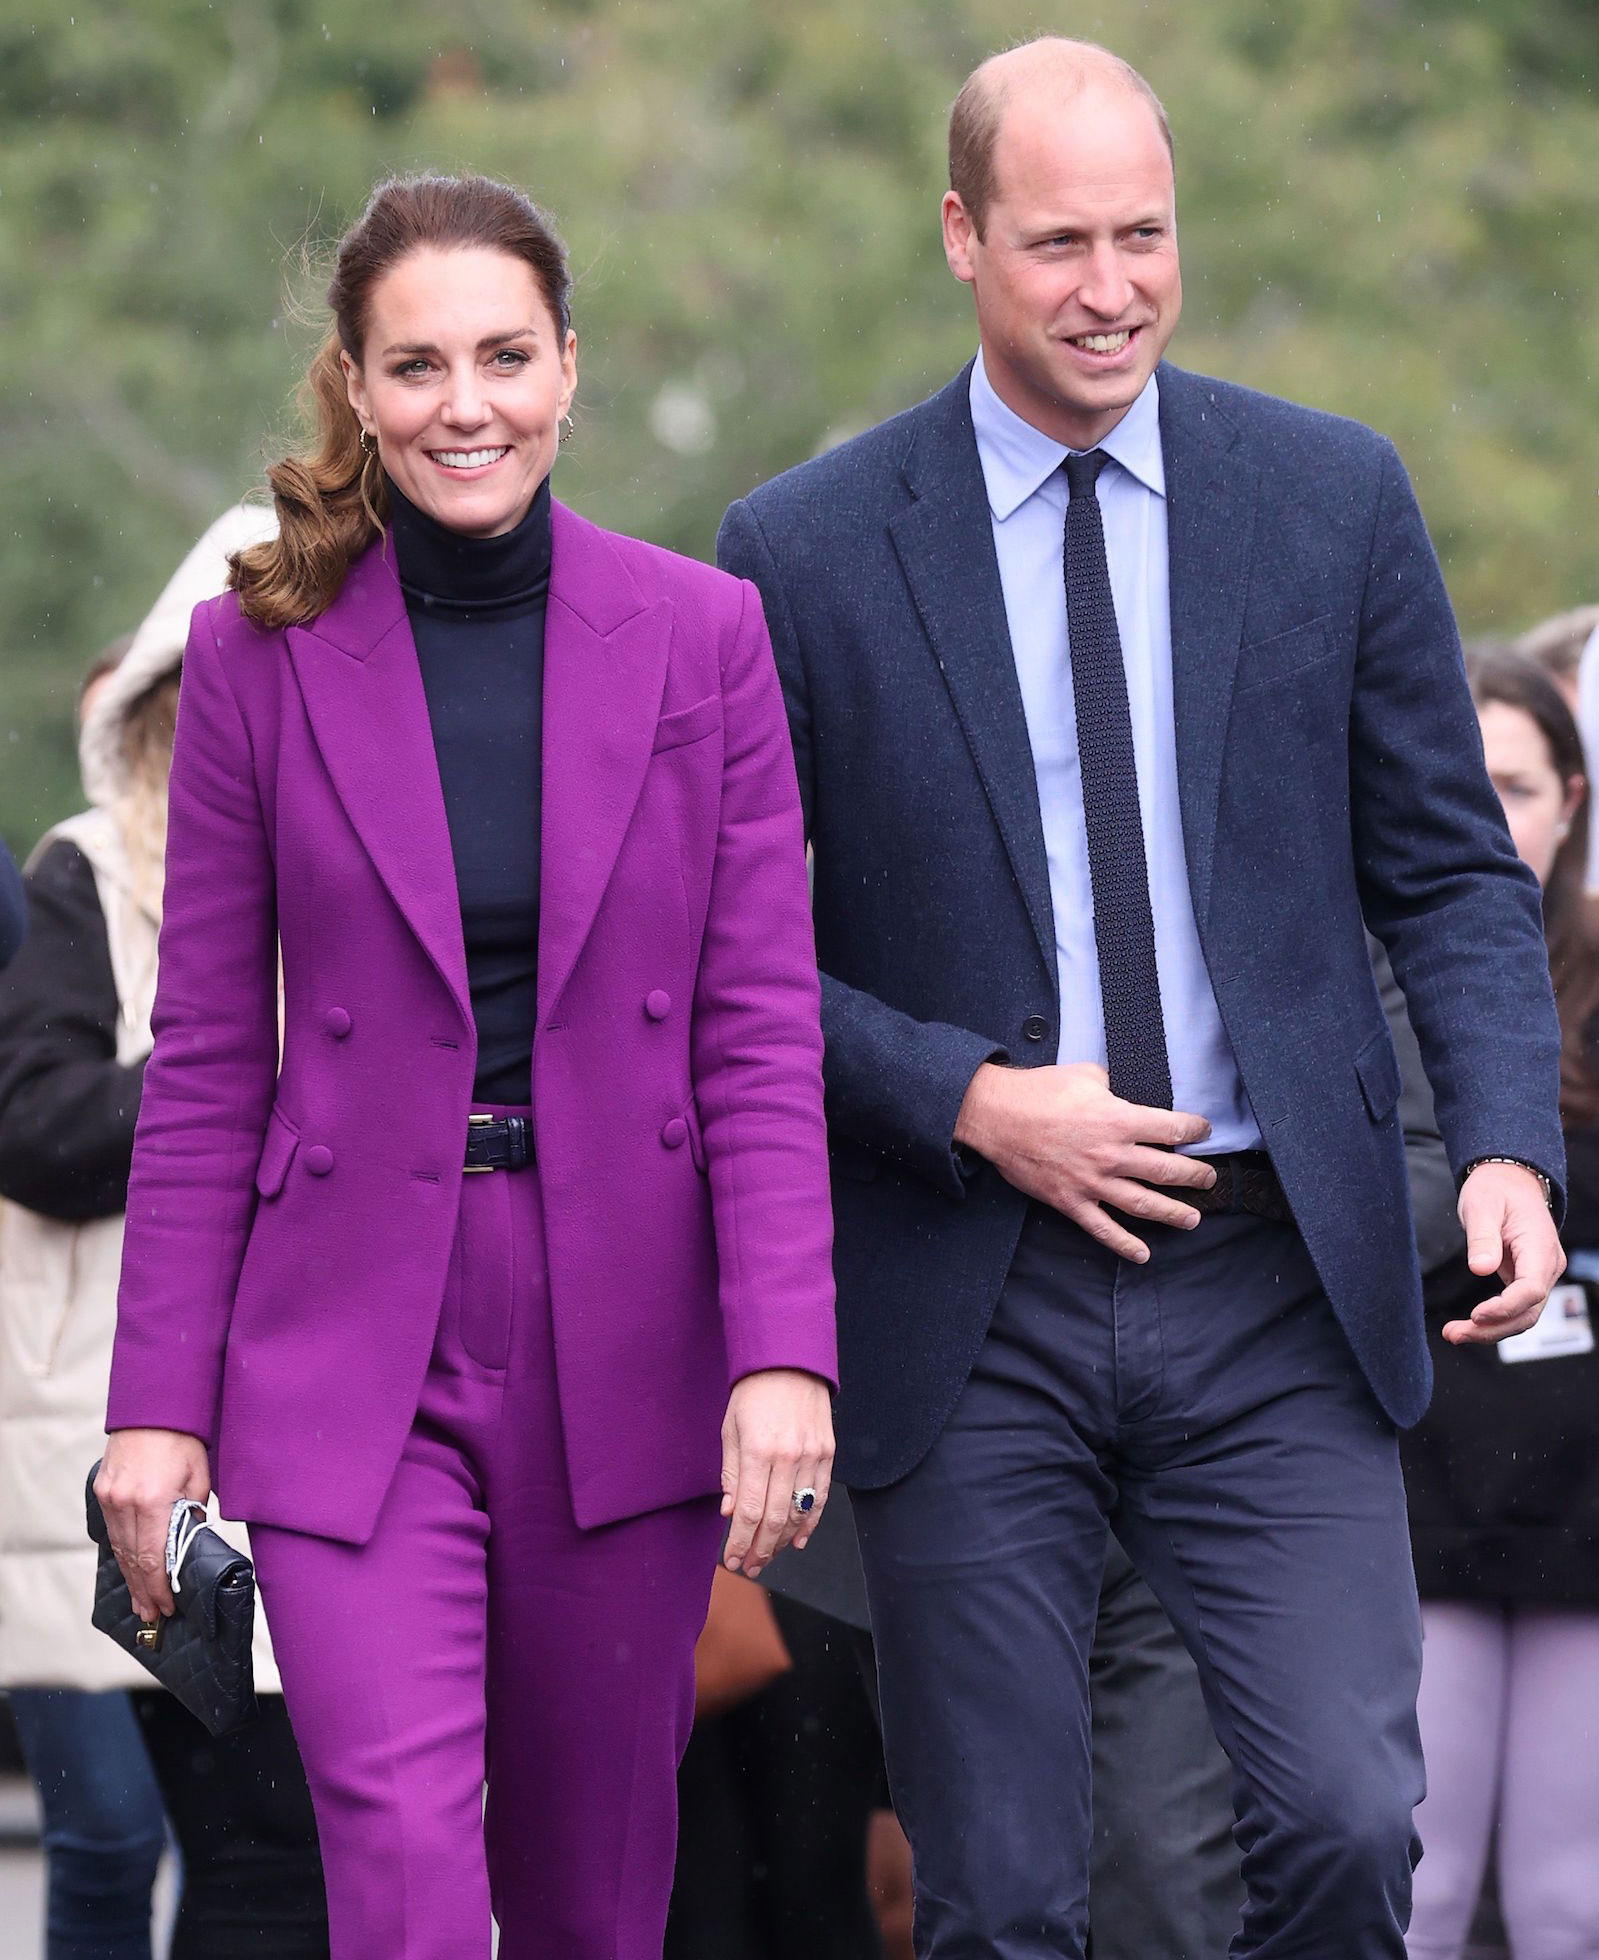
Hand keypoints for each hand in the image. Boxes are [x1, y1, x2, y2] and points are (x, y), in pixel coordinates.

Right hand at [95, 1428, 210, 1624]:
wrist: (152, 1408)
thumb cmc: (182, 1439)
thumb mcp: (199, 1477)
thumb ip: (192, 1513)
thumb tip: (188, 1541)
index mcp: (153, 1500)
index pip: (152, 1557)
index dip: (159, 1587)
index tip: (168, 1605)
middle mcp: (125, 1502)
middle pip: (132, 1559)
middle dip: (144, 1590)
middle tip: (152, 1615)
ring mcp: (109, 1497)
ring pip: (118, 1548)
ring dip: (130, 1577)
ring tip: (141, 1602)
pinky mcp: (102, 1491)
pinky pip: (111, 1530)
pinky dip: (120, 1553)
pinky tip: (128, 1569)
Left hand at [720, 1369, 833, 1578]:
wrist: (790, 1361)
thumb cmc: (753, 1393)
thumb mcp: (731, 1430)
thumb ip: (732, 1473)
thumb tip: (731, 1513)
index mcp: (758, 1450)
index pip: (749, 1511)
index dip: (740, 1541)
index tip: (732, 1560)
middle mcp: (788, 1457)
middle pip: (774, 1519)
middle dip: (760, 1549)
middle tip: (749, 1567)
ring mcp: (812, 1456)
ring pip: (799, 1513)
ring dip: (782, 1542)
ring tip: (768, 1557)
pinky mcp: (828, 1453)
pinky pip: (820, 1497)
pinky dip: (809, 1523)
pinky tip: (798, 1540)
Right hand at [954, 1060, 1215, 1261]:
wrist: (997, 1116)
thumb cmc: (1038, 1091)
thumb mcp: (1084, 1075)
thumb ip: (1112, 1084)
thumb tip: (1122, 1090)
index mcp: (1119, 1120)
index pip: (1172, 1129)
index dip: (1194, 1130)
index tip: (1202, 1131)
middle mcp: (1112, 1155)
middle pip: (1167, 1170)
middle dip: (1195, 1177)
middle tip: (1207, 1179)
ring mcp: (1093, 1182)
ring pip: (1144, 1204)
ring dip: (1173, 1213)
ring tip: (1192, 1218)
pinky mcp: (1072, 1201)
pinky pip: (1103, 1228)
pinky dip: (1124, 1244)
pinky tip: (1143, 1254)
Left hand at [1444, 1162, 1564, 1344]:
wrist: (1509, 1181)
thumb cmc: (1495, 1189)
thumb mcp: (1481, 1205)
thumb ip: (1482, 1237)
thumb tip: (1480, 1269)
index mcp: (1540, 1246)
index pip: (1531, 1289)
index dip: (1505, 1307)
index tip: (1475, 1315)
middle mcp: (1546, 1266)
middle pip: (1528, 1311)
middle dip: (1493, 1328)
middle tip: (1454, 1334)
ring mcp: (1539, 1274)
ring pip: (1522, 1315)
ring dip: (1491, 1330)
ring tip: (1453, 1334)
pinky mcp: (1526, 1279)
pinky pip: (1515, 1308)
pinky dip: (1493, 1320)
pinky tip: (1468, 1326)